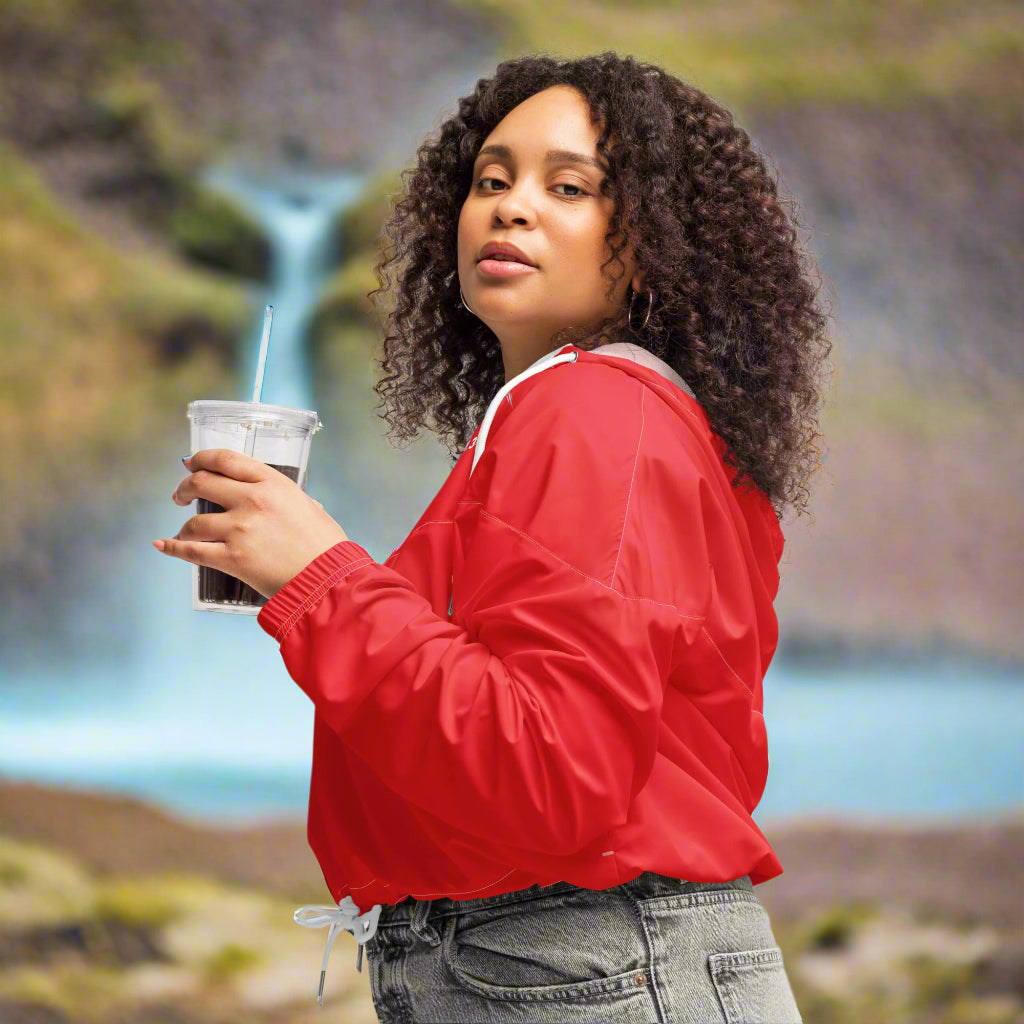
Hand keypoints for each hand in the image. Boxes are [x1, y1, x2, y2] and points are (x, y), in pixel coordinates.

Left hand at [153, 449, 348, 598]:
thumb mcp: (308, 506)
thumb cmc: (325, 545)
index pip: (225, 460)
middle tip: (180, 497)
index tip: (191, 464)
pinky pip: (192, 550)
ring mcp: (239, 530)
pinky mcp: (232, 559)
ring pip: (194, 521)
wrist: (328, 578)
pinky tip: (164, 545)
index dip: (201, 458)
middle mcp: (251, 500)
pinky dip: (173, 548)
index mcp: (272, 483)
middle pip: (202, 483)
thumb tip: (272, 500)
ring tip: (183, 531)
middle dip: (185, 488)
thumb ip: (284, 498)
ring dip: (183, 525)